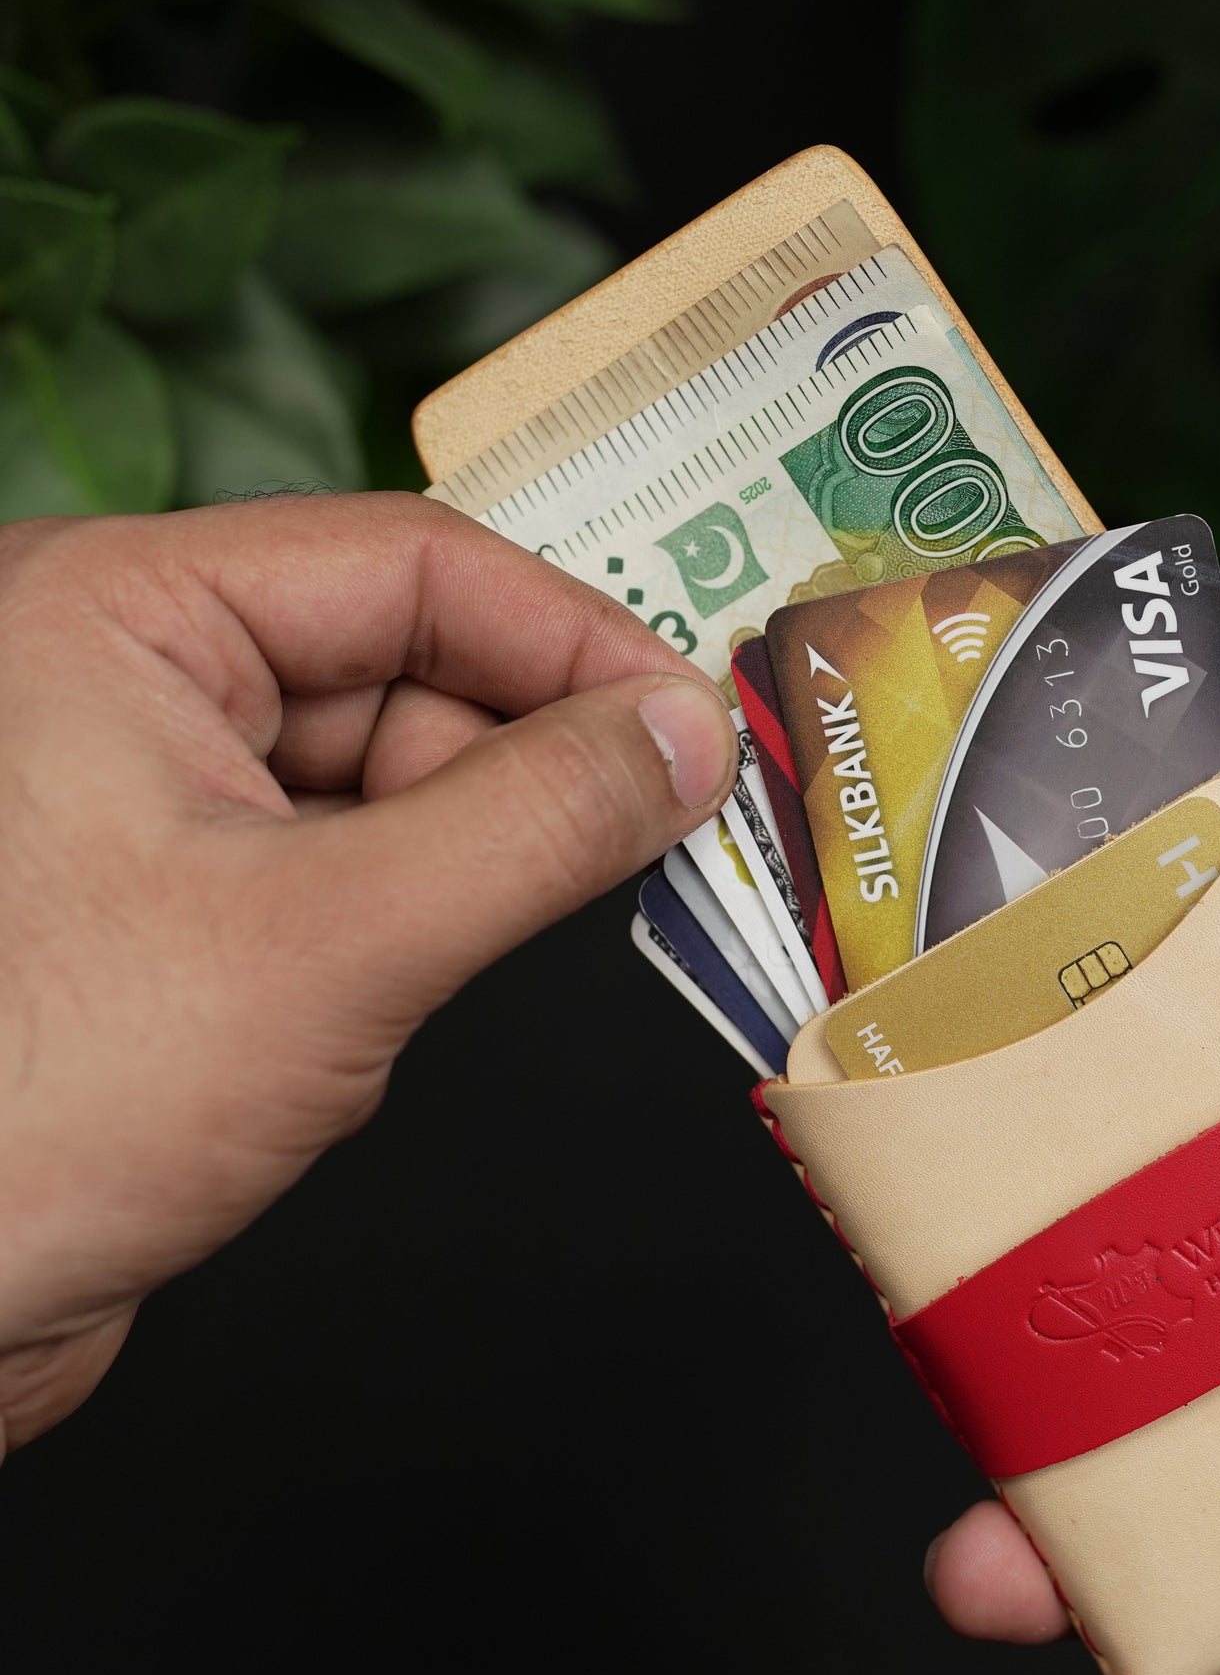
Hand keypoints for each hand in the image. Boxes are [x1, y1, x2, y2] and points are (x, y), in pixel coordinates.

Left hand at [0, 495, 736, 1453]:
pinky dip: (399, 932)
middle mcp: (119, 679)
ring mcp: (140, 797)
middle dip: (528, 762)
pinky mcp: (167, 907)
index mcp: (112, 613)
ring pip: (385, 781)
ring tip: (463, 954)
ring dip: (457, 868)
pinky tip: (368, 1012)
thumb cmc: (33, 1107)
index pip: (408, 567)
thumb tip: (686, 739)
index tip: (698, 720)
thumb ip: (536, 822)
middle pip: (405, 667)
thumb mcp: (333, 943)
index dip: (574, 638)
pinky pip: (343, 872)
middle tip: (667, 829)